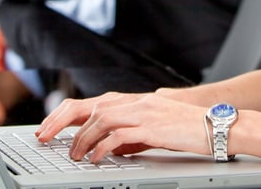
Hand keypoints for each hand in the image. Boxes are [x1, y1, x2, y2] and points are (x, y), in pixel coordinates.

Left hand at [38, 92, 209, 161]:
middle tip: (45, 139)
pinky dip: (103, 147)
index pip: (89, 104)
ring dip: (82, 139)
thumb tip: (109, 148)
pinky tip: (95, 158)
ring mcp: (143, 113)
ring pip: (100, 120)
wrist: (215, 125)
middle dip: (62, 123)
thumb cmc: (186, 128)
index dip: (63, 115)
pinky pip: (120, 136)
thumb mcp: (151, 128)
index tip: (46, 129)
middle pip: (88, 108)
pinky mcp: (152, 127)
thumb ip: (129, 134)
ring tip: (73, 155)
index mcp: (132, 101)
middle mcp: (134, 102)